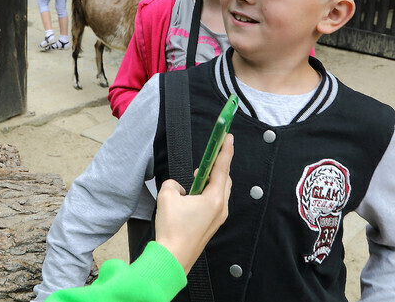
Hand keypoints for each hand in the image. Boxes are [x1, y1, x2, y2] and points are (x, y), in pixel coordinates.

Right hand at [154, 134, 232, 272]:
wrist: (172, 259)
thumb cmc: (172, 230)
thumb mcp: (167, 197)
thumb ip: (173, 184)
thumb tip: (178, 188)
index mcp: (214, 199)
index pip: (221, 168)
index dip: (224, 150)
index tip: (228, 137)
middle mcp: (220, 208)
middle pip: (224, 179)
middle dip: (217, 166)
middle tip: (210, 154)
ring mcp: (217, 218)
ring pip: (219, 192)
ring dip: (209, 181)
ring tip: (196, 176)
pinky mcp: (211, 226)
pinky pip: (213, 203)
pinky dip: (206, 193)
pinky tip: (192, 195)